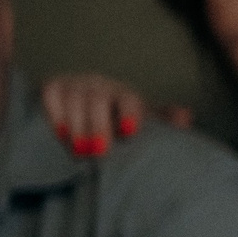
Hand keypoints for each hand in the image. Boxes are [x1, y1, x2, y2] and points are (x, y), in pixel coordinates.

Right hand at [39, 72, 192, 155]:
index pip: (129, 99)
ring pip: (74, 100)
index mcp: (125, 93)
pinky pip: (52, 95)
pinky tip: (61, 134)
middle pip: (98, 101)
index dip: (130, 113)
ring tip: (79, 152)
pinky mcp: (54, 87)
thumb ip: (162, 120)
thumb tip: (185, 117)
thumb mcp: (141, 120)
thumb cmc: (119, 118)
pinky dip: (55, 114)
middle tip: (99, 152)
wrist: (87, 103)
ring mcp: (76, 84)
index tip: (130, 131)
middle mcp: (101, 85)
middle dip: (99, 126)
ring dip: (77, 127)